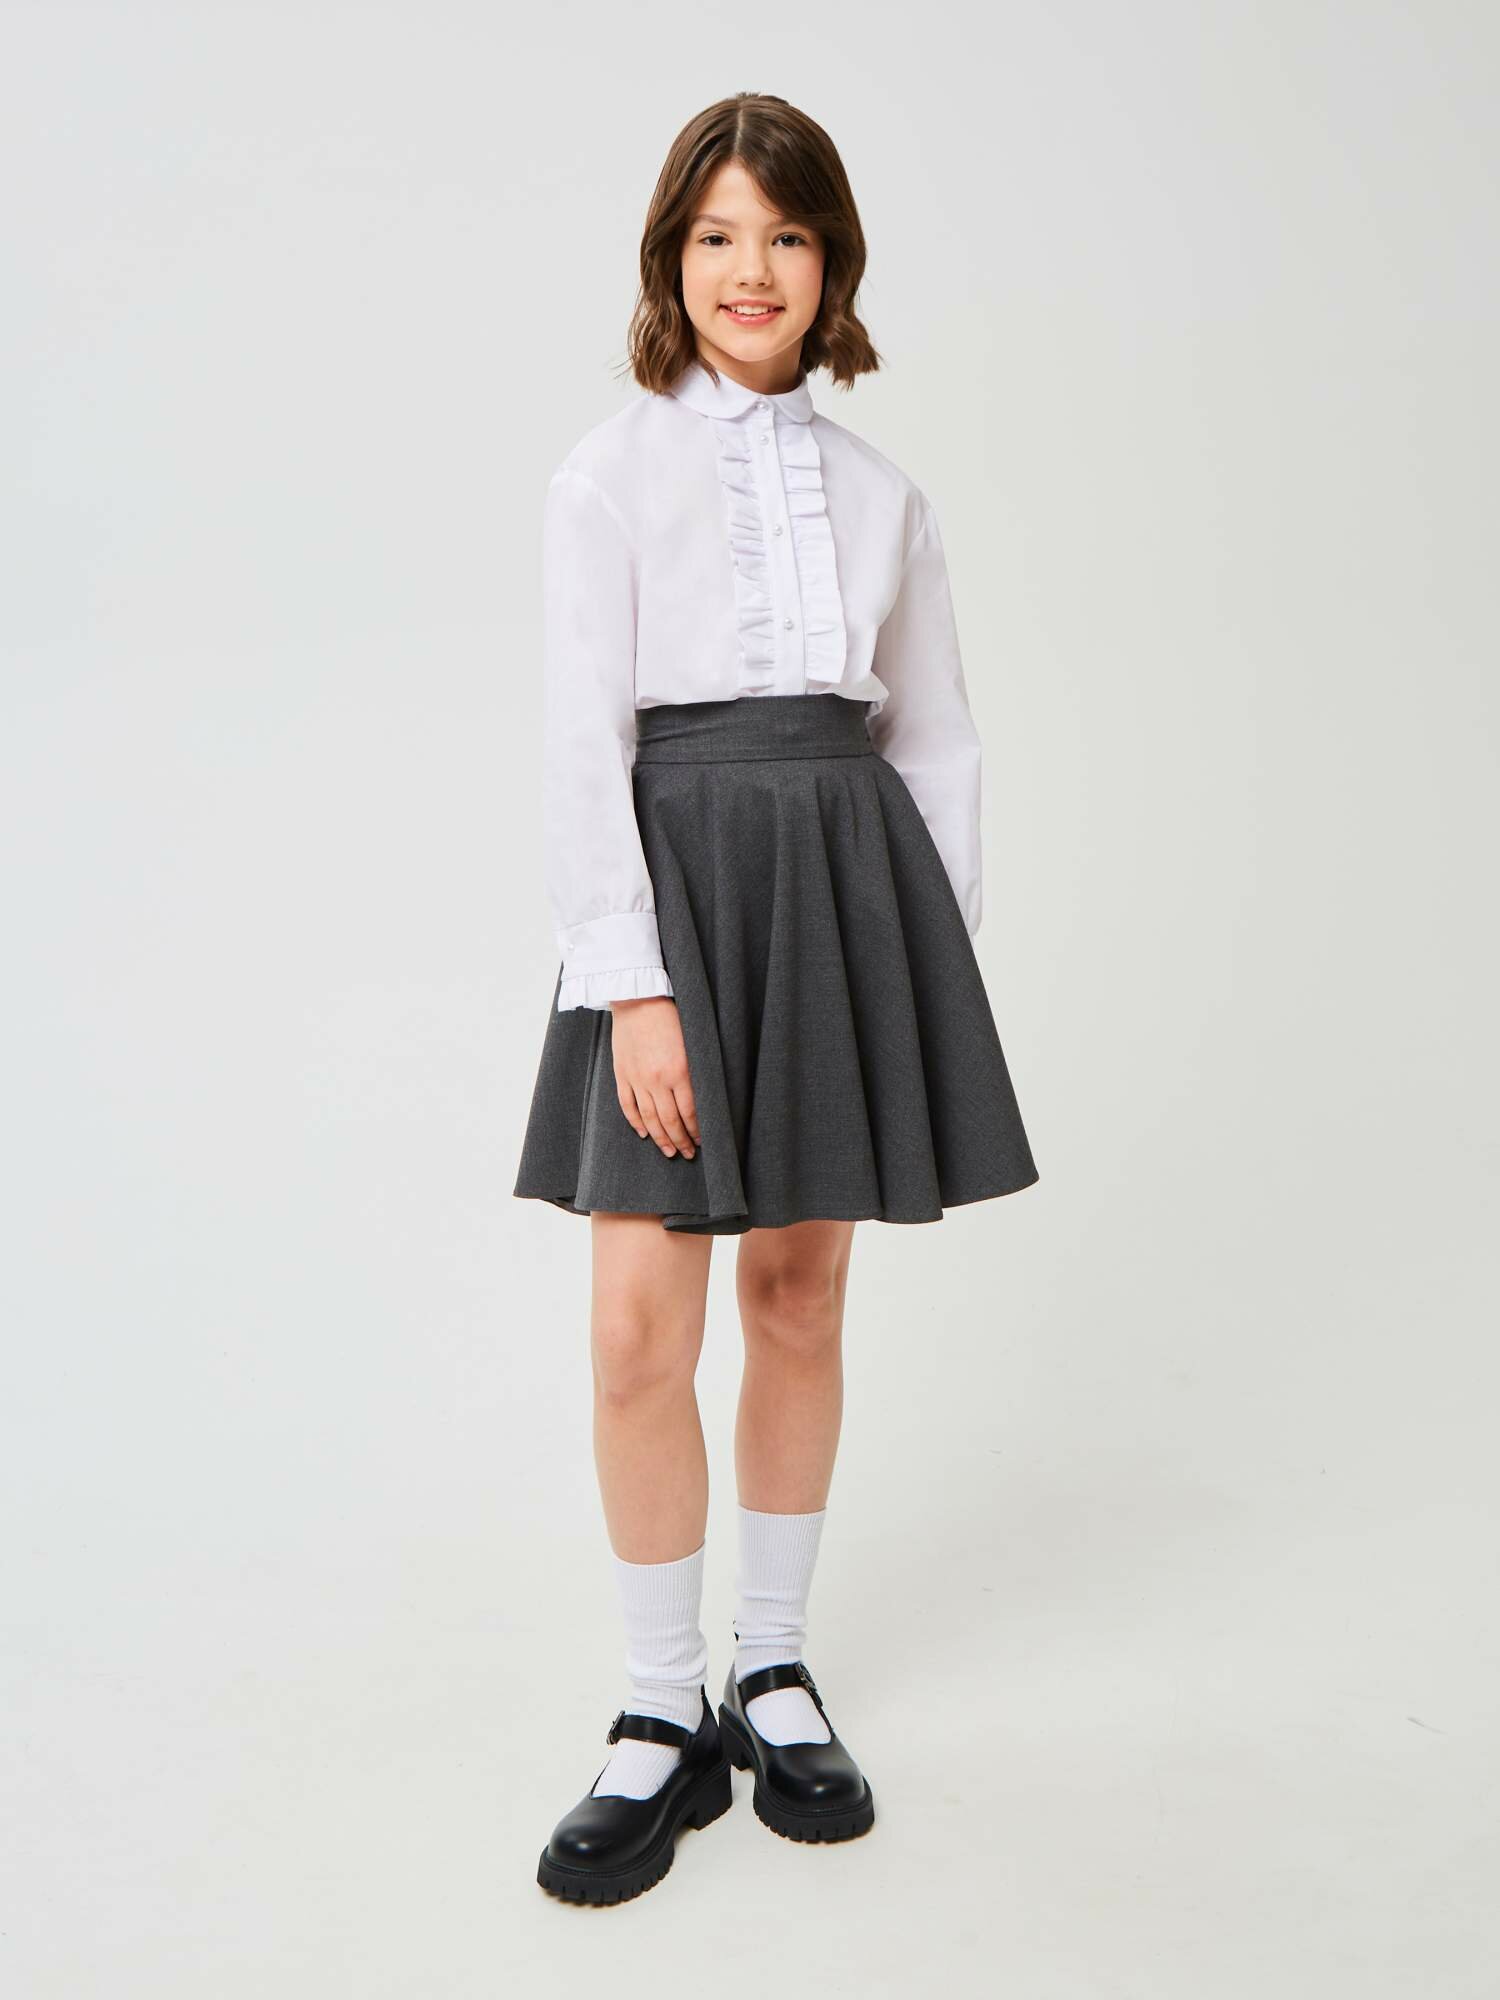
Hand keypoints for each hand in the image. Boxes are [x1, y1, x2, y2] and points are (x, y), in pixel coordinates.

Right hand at [609, 996, 699, 1158]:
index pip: (690, 1112)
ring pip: (649, 1118)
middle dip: (681, 1140)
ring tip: (669, 1151)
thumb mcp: (693, 1042)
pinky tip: (644, 1133)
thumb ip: (696, 1071)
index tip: (702, 1142)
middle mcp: (657, 1080)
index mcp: (679, 1071)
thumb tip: (704, 1099)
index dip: (696, 1131)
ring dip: (660, 1138)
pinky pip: (628, 1106)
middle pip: (670, 1120)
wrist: (638, 999)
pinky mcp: (622, 1074)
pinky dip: (636, 1122)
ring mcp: (637, 1079)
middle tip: (688, 1154)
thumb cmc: (670, 1016)